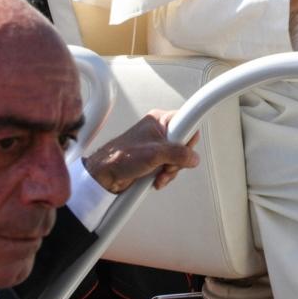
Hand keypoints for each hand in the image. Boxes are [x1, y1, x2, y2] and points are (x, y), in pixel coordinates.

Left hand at [84, 109, 200, 192]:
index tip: (192, 140)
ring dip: (171, 170)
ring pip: (179, 159)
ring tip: (159, 173)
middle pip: (185, 144)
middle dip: (178, 159)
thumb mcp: (154, 154)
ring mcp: (158, 148)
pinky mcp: (156, 161)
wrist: (104, 175)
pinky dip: (166, 175)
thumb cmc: (119, 157)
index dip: (188, 134)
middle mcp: (159, 133)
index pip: (186, 121)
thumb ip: (178, 154)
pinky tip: (156, 178)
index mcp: (159, 121)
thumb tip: (193, 157)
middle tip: (167, 163)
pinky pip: (171, 168)